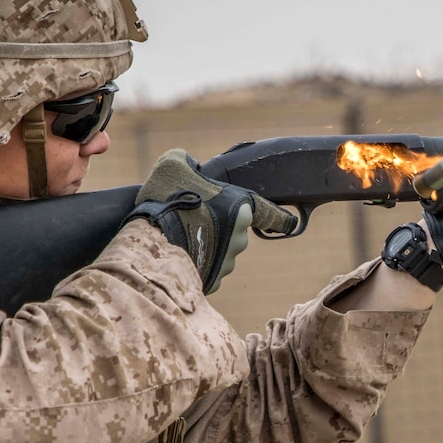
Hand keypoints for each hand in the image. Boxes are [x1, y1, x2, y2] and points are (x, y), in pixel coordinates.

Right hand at [130, 149, 295, 292]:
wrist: (150, 245)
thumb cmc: (166, 201)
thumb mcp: (173, 165)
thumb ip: (185, 159)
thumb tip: (186, 160)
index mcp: (241, 209)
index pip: (271, 214)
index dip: (280, 217)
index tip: (291, 222)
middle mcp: (240, 239)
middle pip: (236, 232)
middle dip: (219, 227)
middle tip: (193, 219)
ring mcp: (227, 263)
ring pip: (221, 253)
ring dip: (207, 246)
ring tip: (180, 238)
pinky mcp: (212, 282)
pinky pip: (207, 270)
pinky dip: (196, 264)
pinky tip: (178, 255)